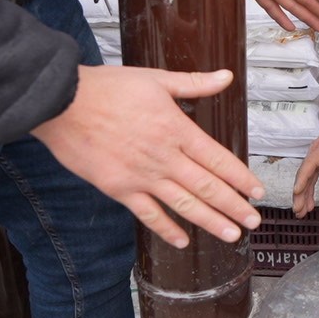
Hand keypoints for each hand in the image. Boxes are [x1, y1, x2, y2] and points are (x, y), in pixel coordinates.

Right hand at [32, 66, 264, 248]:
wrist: (61, 102)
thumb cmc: (107, 88)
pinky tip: (182, 241)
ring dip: (211, 222)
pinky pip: (148, 214)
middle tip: (254, 221)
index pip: (219, 159)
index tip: (257, 191)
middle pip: (208, 187)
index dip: (241, 177)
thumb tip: (226, 76)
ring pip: (184, 205)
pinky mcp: (118, 188)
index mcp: (176, 129)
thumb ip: (194, 84)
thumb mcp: (155, 80)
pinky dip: (166, 229)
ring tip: (232, 235)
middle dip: (234, 206)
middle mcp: (164, 157)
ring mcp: (141, 176)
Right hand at [293, 110, 318, 216]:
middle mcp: (314, 153)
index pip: (308, 166)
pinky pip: (310, 177)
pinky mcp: (318, 161)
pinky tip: (309, 201)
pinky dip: (308, 189)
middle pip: (303, 175)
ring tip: (301, 211)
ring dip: (302, 195)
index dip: (302, 180)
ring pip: (305, 178)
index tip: (297, 192)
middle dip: (299, 194)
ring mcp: (315, 157)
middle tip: (298, 210)